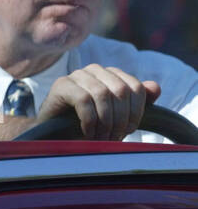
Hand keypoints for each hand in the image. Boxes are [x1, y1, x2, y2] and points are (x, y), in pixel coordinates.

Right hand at [36, 64, 161, 140]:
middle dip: (120, 119)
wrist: (53, 135)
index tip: (128, 131)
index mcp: (111, 74)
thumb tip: (155, 87)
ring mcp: (76, 75)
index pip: (135, 87)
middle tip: (114, 138)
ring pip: (102, 94)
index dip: (136, 112)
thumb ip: (137, 102)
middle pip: (120, 90)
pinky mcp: (61, 85)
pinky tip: (88, 133)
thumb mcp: (117, 116)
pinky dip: (89, 121)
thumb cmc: (87, 126)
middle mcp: (95, 70)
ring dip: (105, 122)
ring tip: (101, 138)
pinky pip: (83, 100)